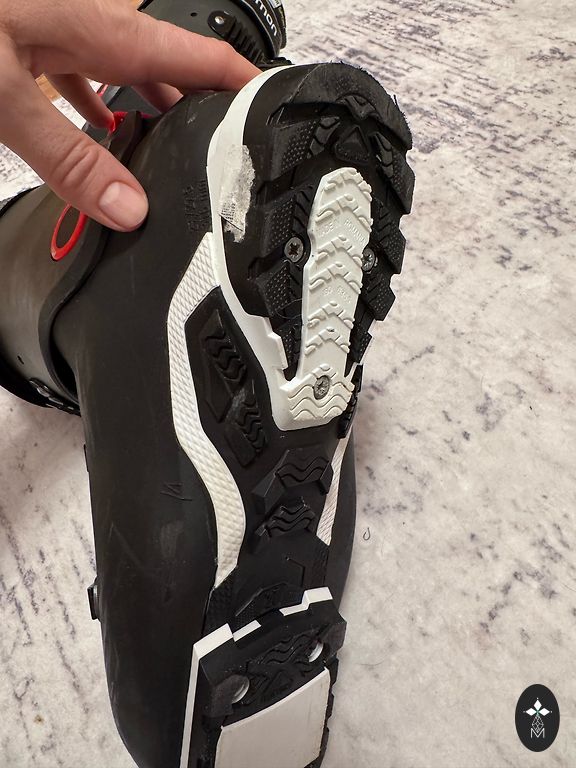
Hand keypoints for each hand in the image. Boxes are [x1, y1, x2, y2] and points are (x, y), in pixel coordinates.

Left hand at [0, 0, 259, 229]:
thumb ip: (68, 158)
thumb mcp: (6, 96)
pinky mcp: (36, 40)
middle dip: (207, 108)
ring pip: (133, 71)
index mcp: (105, 30)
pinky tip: (105, 128)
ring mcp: (66, 30)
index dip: (247, 83)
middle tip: (230, 151)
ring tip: (179, 150)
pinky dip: (106, 106)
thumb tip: (129, 209)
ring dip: (159, 110)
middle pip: (175, 68)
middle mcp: (94, 25)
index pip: (202, 55)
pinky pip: (89, 73)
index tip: (278, 111)